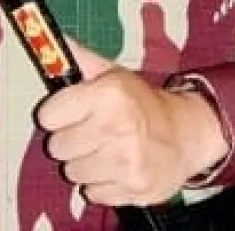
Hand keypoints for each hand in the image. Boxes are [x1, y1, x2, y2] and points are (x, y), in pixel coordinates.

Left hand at [35, 38, 228, 206]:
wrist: (186, 133)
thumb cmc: (142, 102)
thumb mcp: (113, 73)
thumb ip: (81, 58)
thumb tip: (54, 39)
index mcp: (108, 94)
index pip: (48, 115)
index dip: (55, 114)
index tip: (66, 113)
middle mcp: (116, 127)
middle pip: (57, 147)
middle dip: (68, 140)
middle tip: (88, 132)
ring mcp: (125, 162)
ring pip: (72, 173)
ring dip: (83, 164)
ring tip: (102, 150)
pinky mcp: (133, 190)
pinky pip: (92, 194)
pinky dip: (101, 184)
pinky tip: (114, 168)